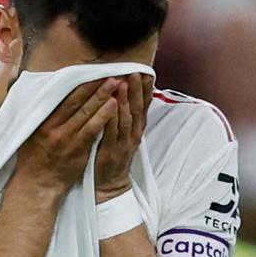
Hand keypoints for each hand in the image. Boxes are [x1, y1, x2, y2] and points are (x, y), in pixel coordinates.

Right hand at [13, 78, 120, 197]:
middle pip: (76, 100)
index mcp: (43, 120)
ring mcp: (66, 137)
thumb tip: (42, 95)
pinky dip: (103, 116)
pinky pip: (92, 129)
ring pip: (86, 111)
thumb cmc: (33, 159)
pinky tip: (114, 105)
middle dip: (94, 84)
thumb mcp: (30, 133)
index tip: (91, 70)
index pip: (63, 95)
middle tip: (108, 70)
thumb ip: (39, 115)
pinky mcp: (77, 149)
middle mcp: (53, 126)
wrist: (37, 185)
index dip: (79, 82)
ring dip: (102, 95)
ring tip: (115, 82)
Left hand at [95, 74, 152, 203]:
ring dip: (125, 100)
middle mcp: (134, 134)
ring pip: (126, 118)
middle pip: (137, 108)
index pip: (144, 104)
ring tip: (122, 83)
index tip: (145, 72)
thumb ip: (127, 115)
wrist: (110, 184)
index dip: (145, 89)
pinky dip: (112, 119)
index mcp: (137, 128)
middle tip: (134, 72)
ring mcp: (124, 143)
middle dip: (136, 89)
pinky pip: (112, 133)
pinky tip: (110, 107)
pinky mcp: (111, 152)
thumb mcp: (125, 133)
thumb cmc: (114, 154)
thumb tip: (128, 92)